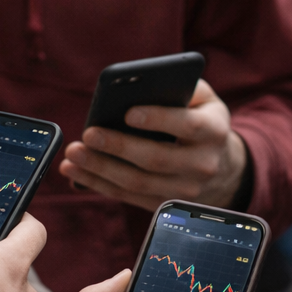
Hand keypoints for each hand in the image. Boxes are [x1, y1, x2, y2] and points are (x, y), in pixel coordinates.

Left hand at [60, 80, 249, 210]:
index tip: (128, 113)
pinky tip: (75, 171)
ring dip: (100, 169)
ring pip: (138, 183)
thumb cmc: (198, 117)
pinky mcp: (165, 205)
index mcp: (214, 131)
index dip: (158, 119)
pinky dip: (98, 184)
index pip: (188, 125)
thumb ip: (178, 86)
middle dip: (118, 146)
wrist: (219, 164)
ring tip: (72, 155)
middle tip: (87, 134)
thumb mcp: (200, 98)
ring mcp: (185, 190)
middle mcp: (203, 164)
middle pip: (156, 159)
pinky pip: (128, 196)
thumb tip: (136, 87)